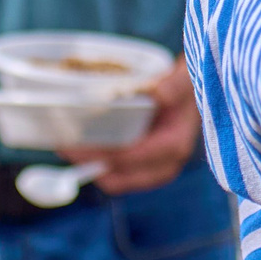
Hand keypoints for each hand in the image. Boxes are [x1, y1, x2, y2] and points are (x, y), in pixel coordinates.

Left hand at [59, 62, 203, 195]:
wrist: (196, 94)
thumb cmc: (187, 85)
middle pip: (117, 178)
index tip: (71, 143)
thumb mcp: (185, 79)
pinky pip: (118, 175)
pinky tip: (83, 147)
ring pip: (115, 180)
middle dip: (88, 165)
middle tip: (64, 146)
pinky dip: (99, 164)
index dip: (96, 153)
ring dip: (91, 166)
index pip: (127, 159)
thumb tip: (157, 93)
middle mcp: (166, 164)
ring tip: (68, 147)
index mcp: (174, 146)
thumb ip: (174, 85)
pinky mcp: (147, 168)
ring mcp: (156, 169)